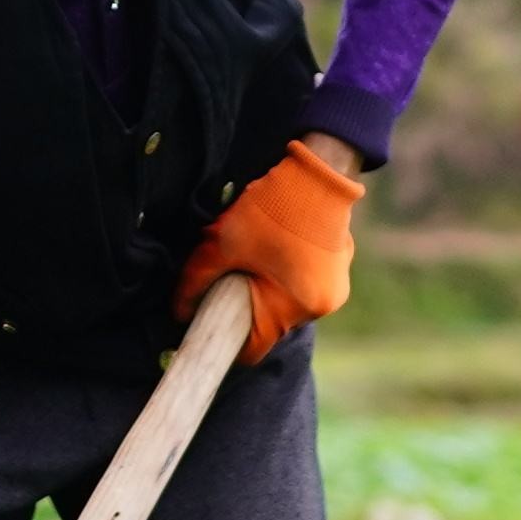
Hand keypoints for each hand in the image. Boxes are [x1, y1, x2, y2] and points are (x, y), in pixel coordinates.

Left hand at [177, 133, 366, 354]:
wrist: (319, 170)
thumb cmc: (272, 208)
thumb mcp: (223, 243)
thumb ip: (196, 280)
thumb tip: (179, 311)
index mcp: (295, 307)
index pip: (254, 348)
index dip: (227, 339)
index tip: (212, 322)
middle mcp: (322, 306)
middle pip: (271, 322)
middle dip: (248, 303)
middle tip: (233, 273)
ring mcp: (337, 286)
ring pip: (288, 300)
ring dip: (269, 285)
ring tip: (259, 253)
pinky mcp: (341, 266)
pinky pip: (306, 281)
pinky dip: (289, 271)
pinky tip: (281, 243)